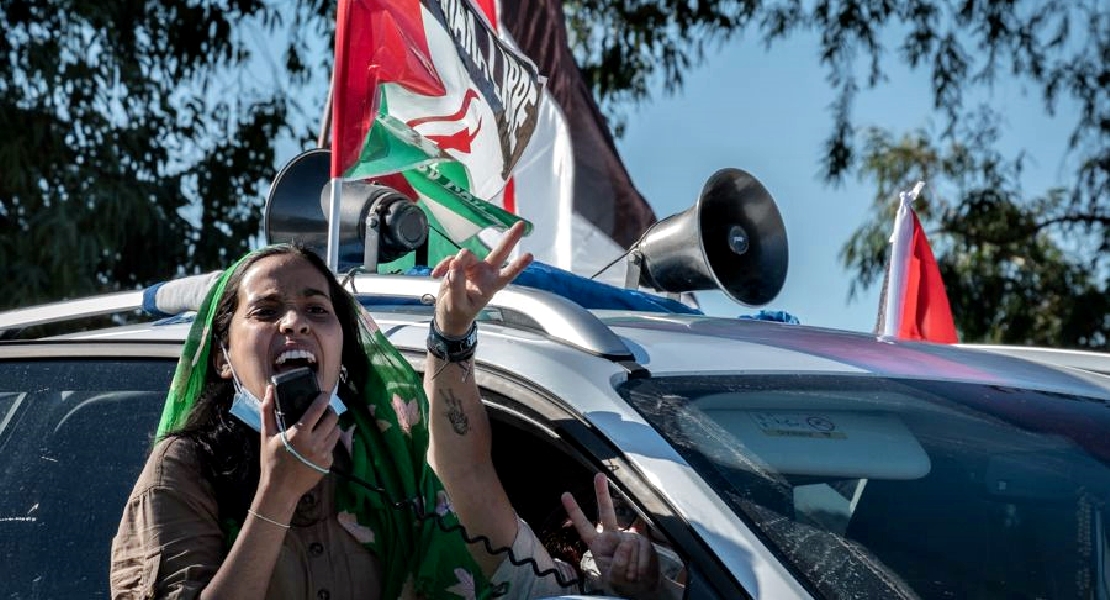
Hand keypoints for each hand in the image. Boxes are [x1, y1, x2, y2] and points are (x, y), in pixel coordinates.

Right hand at [258, 385, 340, 499]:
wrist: (280, 490)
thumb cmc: (271, 462)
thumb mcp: (266, 436)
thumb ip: (268, 411)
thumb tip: (270, 389)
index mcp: (299, 434)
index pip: (318, 410)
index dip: (323, 399)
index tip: (324, 394)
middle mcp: (314, 443)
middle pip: (333, 418)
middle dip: (330, 411)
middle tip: (324, 411)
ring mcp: (323, 454)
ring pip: (336, 432)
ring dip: (331, 425)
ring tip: (323, 425)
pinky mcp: (328, 463)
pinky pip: (333, 446)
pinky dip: (328, 441)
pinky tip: (318, 443)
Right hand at [430, 221, 532, 335]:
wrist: (447, 316)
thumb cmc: (458, 313)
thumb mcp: (457, 305)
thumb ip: (457, 286)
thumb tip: (455, 265)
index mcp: (490, 286)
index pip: (507, 275)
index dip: (518, 266)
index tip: (530, 256)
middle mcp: (485, 273)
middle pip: (499, 253)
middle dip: (510, 239)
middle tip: (522, 224)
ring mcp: (473, 268)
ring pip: (466, 254)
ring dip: (454, 262)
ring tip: (444, 275)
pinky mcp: (460, 265)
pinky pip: (452, 259)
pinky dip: (443, 265)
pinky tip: (436, 274)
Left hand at [562, 473, 659, 596]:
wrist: (645, 587)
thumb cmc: (624, 582)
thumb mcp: (614, 577)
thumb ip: (618, 563)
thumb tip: (626, 542)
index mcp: (598, 544)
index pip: (584, 526)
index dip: (575, 511)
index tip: (565, 494)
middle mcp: (613, 536)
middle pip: (606, 512)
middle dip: (602, 493)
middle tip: (599, 475)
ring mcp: (629, 536)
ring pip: (629, 547)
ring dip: (631, 566)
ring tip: (632, 574)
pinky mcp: (644, 540)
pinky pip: (642, 552)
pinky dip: (641, 566)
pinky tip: (641, 570)